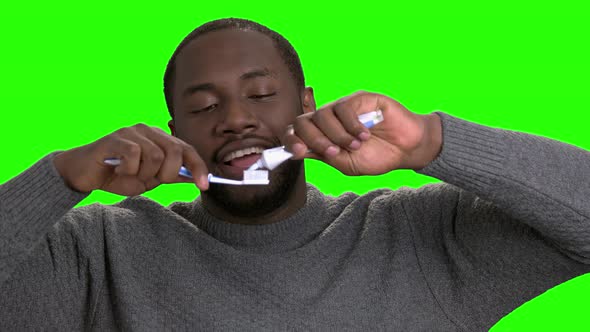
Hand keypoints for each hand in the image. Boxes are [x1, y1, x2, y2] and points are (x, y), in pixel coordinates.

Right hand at [53, 124, 209, 195]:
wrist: (84, 174)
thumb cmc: (117, 175)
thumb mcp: (150, 180)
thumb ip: (171, 176)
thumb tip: (196, 178)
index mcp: (159, 138)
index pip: (187, 149)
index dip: (198, 167)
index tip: (204, 185)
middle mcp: (148, 130)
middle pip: (174, 152)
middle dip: (167, 174)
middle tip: (151, 181)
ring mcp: (131, 131)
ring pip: (155, 156)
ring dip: (144, 174)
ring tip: (129, 175)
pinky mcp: (115, 138)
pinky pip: (134, 155)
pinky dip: (129, 170)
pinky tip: (118, 170)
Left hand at [282, 91, 441, 175]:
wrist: (406, 150)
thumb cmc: (377, 156)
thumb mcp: (346, 164)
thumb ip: (324, 156)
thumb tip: (298, 151)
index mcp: (322, 134)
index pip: (296, 131)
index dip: (291, 139)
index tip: (297, 152)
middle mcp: (329, 119)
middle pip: (303, 121)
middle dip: (314, 139)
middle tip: (334, 152)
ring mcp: (344, 107)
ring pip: (323, 114)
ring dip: (337, 135)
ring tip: (355, 145)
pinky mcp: (360, 98)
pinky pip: (345, 108)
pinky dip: (352, 126)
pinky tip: (364, 135)